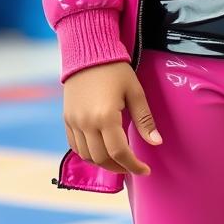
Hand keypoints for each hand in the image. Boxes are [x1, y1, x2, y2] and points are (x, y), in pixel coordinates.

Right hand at [63, 61, 160, 175]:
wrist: (89, 52)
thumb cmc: (116, 70)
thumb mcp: (135, 91)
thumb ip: (144, 119)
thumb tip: (156, 143)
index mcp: (106, 117)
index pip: (120, 153)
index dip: (134, 166)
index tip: (145, 170)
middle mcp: (86, 123)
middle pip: (102, 159)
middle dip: (120, 167)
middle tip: (133, 167)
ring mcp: (74, 122)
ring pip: (87, 156)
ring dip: (103, 163)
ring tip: (119, 160)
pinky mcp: (67, 119)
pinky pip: (75, 146)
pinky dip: (88, 154)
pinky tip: (101, 150)